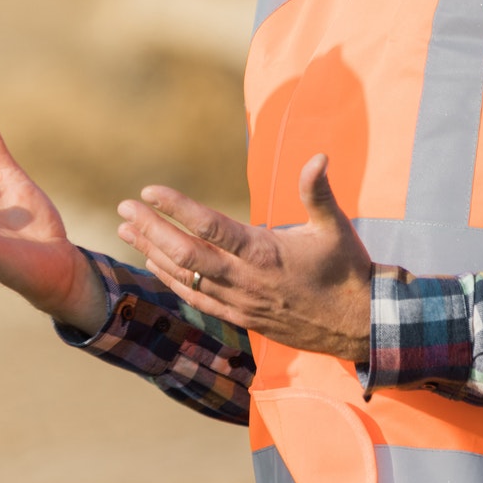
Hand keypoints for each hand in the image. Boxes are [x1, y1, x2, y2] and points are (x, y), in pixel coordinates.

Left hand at [115, 153, 371, 360]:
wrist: (358, 326)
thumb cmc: (347, 270)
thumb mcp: (336, 227)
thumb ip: (318, 192)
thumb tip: (318, 156)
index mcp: (265, 252)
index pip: (210, 227)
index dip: (177, 208)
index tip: (149, 191)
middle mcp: (246, 279)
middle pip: (185, 253)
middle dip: (150, 228)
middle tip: (123, 207)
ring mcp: (239, 302)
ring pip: (185, 277)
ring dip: (151, 251)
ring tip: (124, 230)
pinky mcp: (240, 318)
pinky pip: (196, 299)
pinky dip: (170, 280)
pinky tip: (152, 263)